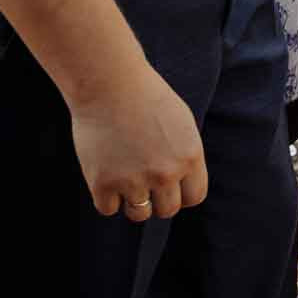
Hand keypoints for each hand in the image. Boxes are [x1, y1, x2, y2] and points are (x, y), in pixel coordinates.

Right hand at [70, 65, 207, 220]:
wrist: (109, 83)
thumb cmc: (145, 97)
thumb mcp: (181, 123)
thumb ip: (185, 156)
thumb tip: (182, 185)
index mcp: (190, 157)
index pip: (194, 197)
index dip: (181, 194)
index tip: (169, 187)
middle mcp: (166, 173)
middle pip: (167, 210)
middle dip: (158, 199)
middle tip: (144, 181)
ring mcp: (134, 181)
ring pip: (139, 214)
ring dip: (133, 202)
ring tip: (125, 179)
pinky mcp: (103, 184)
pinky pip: (108, 209)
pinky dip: (106, 197)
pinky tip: (106, 175)